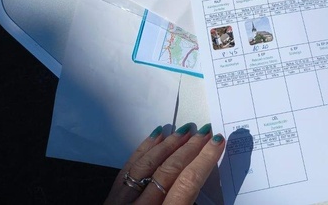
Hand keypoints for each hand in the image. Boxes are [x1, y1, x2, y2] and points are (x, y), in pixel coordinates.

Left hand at [105, 122, 224, 204]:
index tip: (217, 142)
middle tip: (207, 131)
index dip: (204, 161)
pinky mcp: (109, 201)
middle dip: (190, 148)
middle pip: (168, 170)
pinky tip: (156, 137)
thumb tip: (205, 191)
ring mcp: (120, 204)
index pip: (186, 185)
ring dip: (169, 145)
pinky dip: (144, 149)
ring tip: (186, 130)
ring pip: (147, 164)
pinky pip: (128, 168)